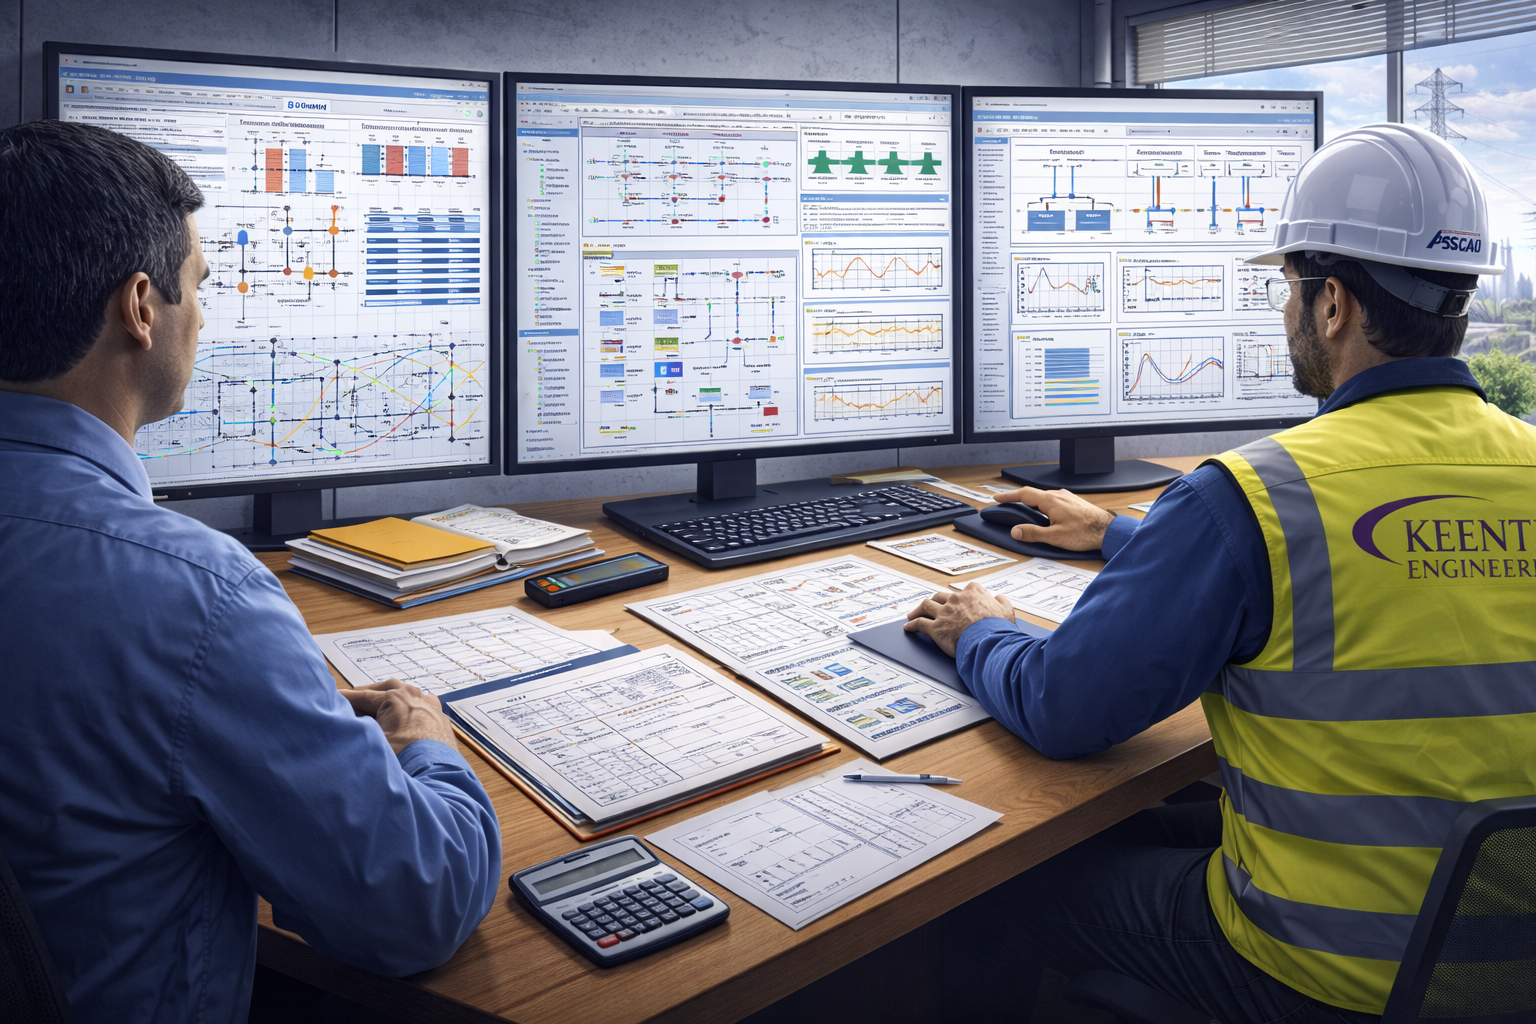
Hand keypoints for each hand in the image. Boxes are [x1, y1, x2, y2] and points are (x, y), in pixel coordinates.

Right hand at [341, 678, 458, 753]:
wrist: (438, 771)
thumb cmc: (404, 757)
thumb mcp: (374, 742)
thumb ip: (358, 729)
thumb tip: (344, 724)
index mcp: (394, 698)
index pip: (362, 696)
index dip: (345, 698)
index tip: (332, 698)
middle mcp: (412, 695)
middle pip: (383, 689)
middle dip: (366, 695)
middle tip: (352, 701)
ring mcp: (428, 703)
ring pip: (403, 693)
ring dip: (387, 698)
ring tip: (374, 707)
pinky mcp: (438, 714)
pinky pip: (418, 703)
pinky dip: (405, 705)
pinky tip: (400, 714)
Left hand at [904, 584, 1014, 655]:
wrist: (989, 641)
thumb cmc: (999, 629)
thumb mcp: (1007, 611)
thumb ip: (1002, 602)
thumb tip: (999, 598)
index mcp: (973, 593)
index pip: (965, 590)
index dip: (962, 597)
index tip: (960, 601)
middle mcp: (956, 599)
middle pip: (941, 596)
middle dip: (936, 601)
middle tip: (932, 606)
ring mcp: (944, 613)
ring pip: (927, 605)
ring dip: (919, 609)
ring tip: (914, 613)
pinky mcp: (935, 628)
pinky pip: (919, 624)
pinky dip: (912, 625)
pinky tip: (908, 627)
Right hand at [991, 485, 1114, 550]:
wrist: (1108, 531)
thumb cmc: (1085, 533)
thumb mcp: (1055, 537)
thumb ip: (1033, 533)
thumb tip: (1016, 531)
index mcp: (1050, 501)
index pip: (1023, 494)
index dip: (1008, 496)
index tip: (998, 498)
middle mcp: (1058, 495)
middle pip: (1033, 494)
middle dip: (1018, 499)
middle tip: (1007, 505)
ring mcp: (1067, 497)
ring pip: (1043, 497)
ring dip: (1031, 503)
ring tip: (1024, 511)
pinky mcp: (1073, 502)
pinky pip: (1053, 500)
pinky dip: (1043, 505)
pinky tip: (1045, 515)